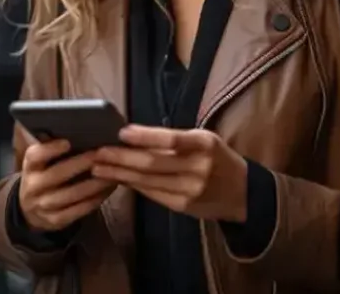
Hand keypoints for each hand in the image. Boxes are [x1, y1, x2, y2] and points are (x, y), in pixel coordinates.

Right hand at [18, 139, 115, 231]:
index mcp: (30, 166)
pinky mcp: (55, 220)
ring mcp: (43, 206)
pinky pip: (79, 210)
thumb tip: (80, 130)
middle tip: (102, 154)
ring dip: (94, 184)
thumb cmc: (44, 175)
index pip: (35, 156)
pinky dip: (95, 200)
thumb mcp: (42, 161)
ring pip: (72, 195)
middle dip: (81, 164)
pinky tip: (108, 190)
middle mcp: (33, 186)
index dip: (50, 149)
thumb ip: (54, 149)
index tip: (68, 142)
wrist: (30, 208)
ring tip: (112, 173)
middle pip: (57, 175)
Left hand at [92, 125, 247, 221]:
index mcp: (205, 144)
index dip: (145, 136)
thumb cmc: (217, 158)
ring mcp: (190, 190)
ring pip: (147, 181)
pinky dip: (132, 185)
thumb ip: (173, 139)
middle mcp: (198, 168)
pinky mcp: (182, 206)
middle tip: (97, 152)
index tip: (121, 132)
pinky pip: (151, 194)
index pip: (172, 139)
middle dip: (121, 158)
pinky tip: (117, 179)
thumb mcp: (203, 140)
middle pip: (153, 163)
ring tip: (98, 167)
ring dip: (119, 174)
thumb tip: (133, 135)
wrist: (243, 193)